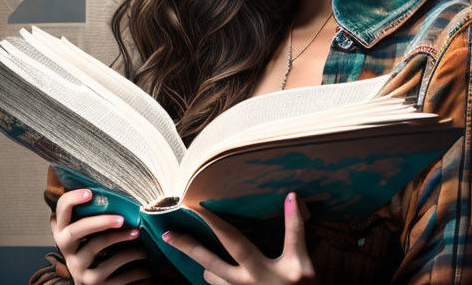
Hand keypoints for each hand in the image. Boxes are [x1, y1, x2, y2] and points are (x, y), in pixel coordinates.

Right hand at [51, 188, 151, 283]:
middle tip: (122, 218)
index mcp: (64, 233)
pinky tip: (147, 269)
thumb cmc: (91, 250)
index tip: (89, 192)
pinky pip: (115, 276)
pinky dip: (134, 270)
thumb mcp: (84, 236)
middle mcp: (67, 251)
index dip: (71, 199)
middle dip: (100, 222)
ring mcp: (78, 269)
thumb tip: (103, 182)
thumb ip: (85, 216)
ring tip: (139, 236)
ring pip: (99, 250)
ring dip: (123, 243)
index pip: (61, 211)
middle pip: (77, 230)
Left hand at [161, 192, 318, 284]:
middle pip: (209, 262)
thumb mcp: (304, 262)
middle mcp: (244, 283)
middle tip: (167, 234)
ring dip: (207, 265)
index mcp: (259, 269)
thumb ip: (295, 230)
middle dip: (188, 246)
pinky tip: (215, 272)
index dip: (214, 222)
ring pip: (211, 277)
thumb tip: (292, 195)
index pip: (233, 240)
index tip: (195, 206)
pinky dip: (216, 279)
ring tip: (202, 253)